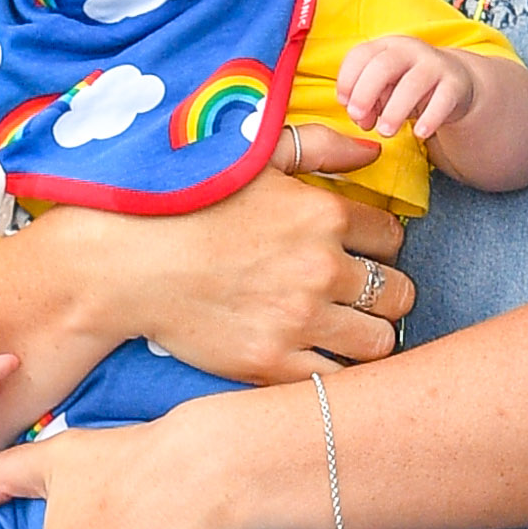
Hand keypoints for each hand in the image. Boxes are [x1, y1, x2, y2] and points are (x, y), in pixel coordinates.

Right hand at [41, 150, 414, 382]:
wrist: (128, 263)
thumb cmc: (188, 202)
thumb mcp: (254, 157)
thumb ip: (319, 147)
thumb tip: (371, 151)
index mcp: (324, 215)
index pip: (393, 239)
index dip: (380, 247)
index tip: (360, 254)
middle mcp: (322, 270)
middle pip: (399, 295)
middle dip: (387, 295)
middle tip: (360, 297)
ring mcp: (299, 322)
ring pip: (378, 343)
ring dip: (368, 337)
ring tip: (345, 331)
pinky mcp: (272, 363)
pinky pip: (334, 381)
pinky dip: (334, 372)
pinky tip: (316, 357)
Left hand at [335, 34, 472, 149]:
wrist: (454, 83)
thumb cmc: (406, 87)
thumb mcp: (383, 91)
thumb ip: (367, 102)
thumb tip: (361, 119)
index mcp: (385, 47)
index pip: (360, 54)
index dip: (347, 79)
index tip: (343, 103)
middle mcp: (409, 50)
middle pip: (383, 66)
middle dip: (365, 93)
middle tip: (357, 118)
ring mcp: (434, 64)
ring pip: (413, 83)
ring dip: (395, 110)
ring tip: (385, 132)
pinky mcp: (455, 83)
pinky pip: (443, 100)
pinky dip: (430, 118)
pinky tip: (419, 133)